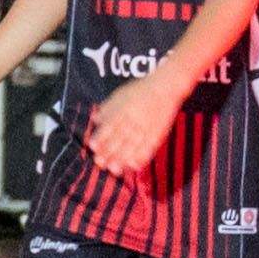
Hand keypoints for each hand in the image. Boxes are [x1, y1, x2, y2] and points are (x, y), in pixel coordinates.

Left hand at [85, 60, 195, 177]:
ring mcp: (147, 127)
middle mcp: (134, 119)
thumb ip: (107, 108)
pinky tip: (133, 166)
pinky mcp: (158, 134)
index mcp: (123, 109)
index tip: (93, 146)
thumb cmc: (140, 91)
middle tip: (100, 163)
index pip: (110, 126)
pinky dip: (142, 158)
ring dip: (123, 159)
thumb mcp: (120, 95)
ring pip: (134, 146)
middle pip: (120, 138)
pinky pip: (150, 147)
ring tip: (114, 170)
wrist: (165, 88)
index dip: (101, 137)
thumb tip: (94, 120)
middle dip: (109, 152)